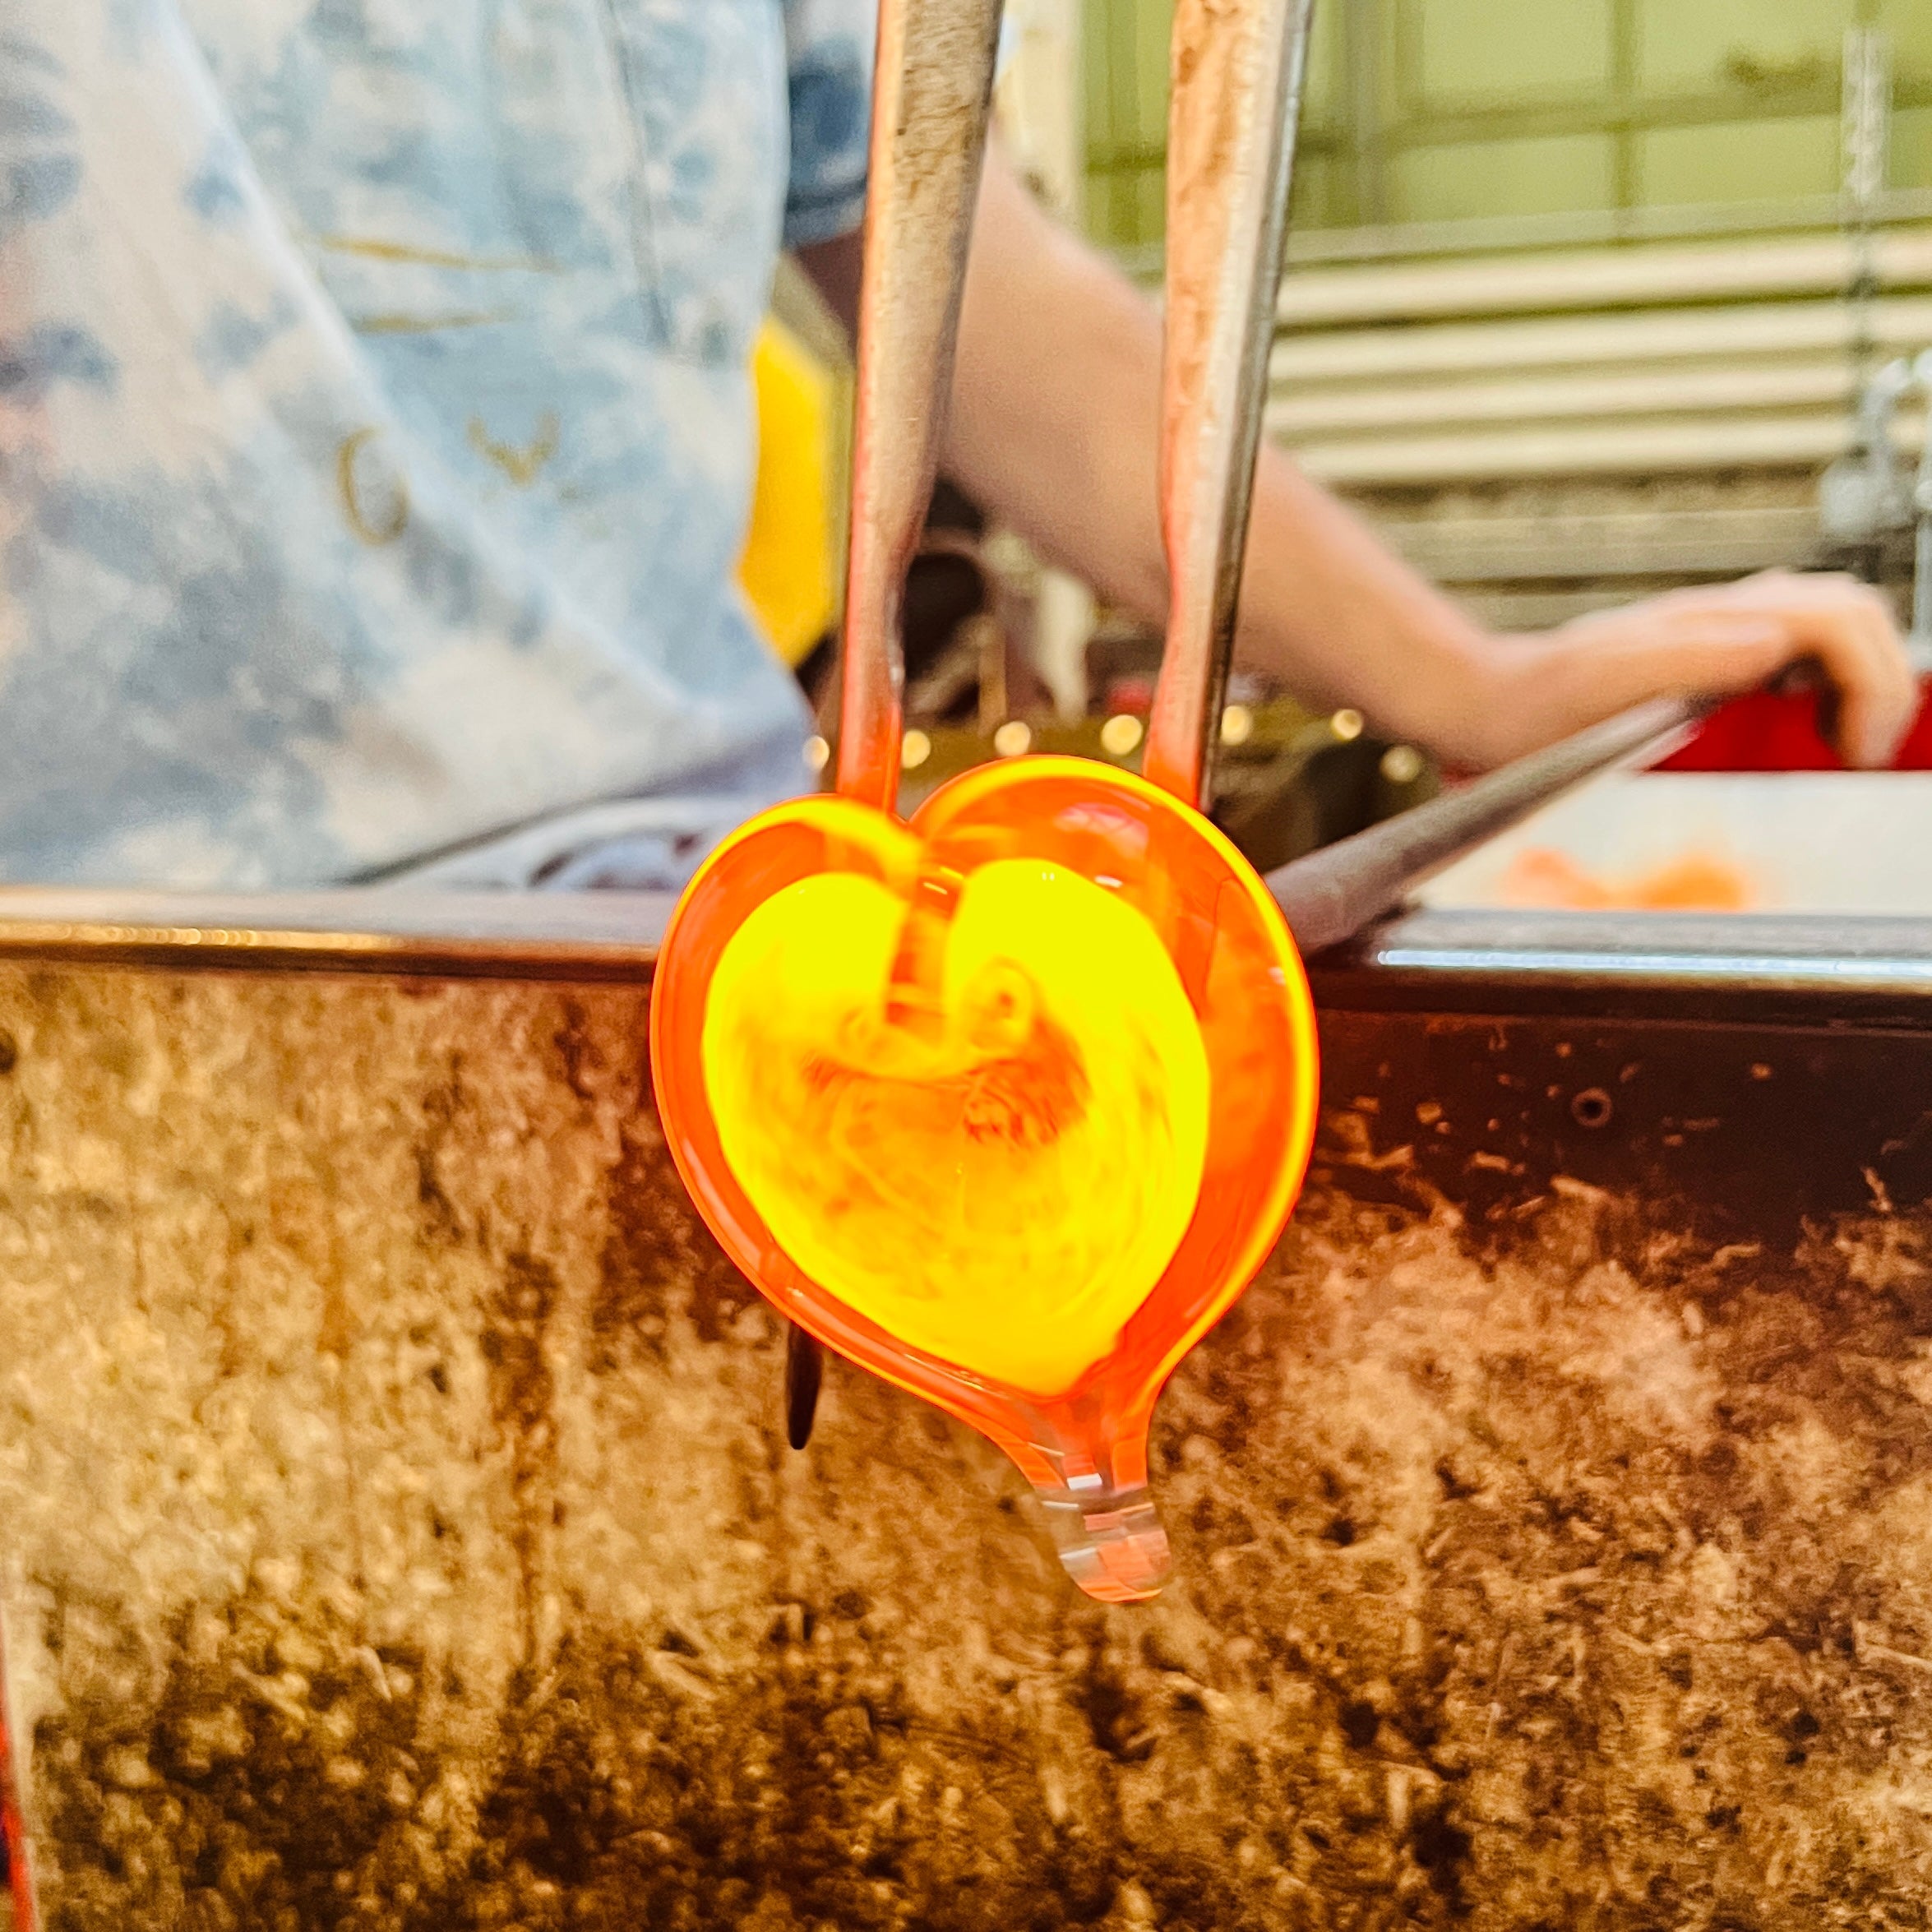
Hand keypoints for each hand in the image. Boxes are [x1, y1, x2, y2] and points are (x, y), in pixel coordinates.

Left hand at [1455, 571, 1917, 770]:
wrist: (1482, 703)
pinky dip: (1826, 678)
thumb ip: (1688, 656)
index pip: (1840, 621)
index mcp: (1712, 624)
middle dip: (1883, 677)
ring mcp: (1715, 632)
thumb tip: (1775, 641)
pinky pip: (1796, 645)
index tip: (1855, 751)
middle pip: (1851, 612)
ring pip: (1830, 623)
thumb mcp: (1603, 686)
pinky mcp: (1703, 654)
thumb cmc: (1530, 707)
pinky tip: (1803, 717)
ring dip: (1861, 675)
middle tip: (1861, 751)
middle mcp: (1722, 618)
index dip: (1873, 683)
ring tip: (1844, 739)